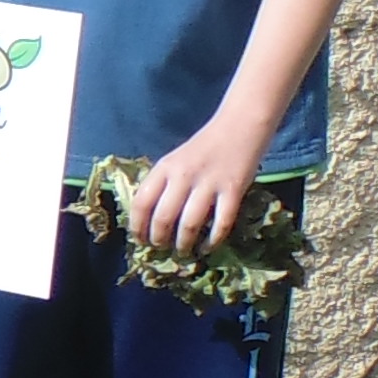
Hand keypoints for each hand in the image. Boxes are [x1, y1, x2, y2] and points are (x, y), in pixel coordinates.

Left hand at [127, 116, 273, 255]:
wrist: (240, 125)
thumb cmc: (204, 146)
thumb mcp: (175, 160)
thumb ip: (162, 183)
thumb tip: (147, 218)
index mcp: (164, 168)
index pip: (141, 202)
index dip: (137, 226)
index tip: (140, 239)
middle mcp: (183, 176)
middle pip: (163, 218)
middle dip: (159, 239)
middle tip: (161, 248)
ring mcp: (209, 183)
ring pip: (189, 225)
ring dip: (183, 244)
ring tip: (182, 251)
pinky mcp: (233, 190)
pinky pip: (221, 223)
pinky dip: (213, 241)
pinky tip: (207, 248)